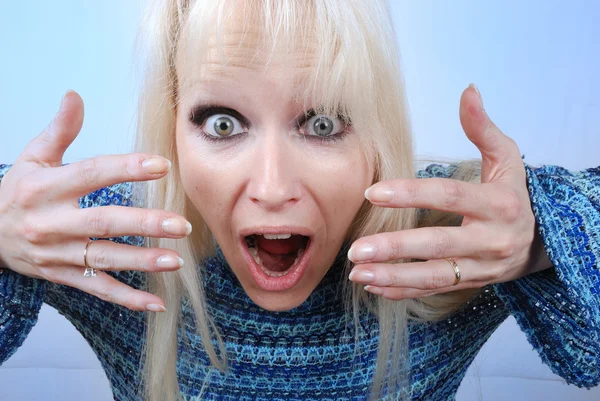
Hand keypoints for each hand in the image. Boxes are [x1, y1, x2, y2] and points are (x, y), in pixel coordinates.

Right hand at [0, 91, 190, 311]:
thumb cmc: (16, 192)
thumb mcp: (32, 158)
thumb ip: (59, 130)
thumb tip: (75, 96)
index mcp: (45, 187)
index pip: (91, 174)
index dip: (126, 169)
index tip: (161, 165)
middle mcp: (51, 222)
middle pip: (102, 222)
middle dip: (143, 224)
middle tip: (180, 224)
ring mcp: (56, 253)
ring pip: (102, 258)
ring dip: (140, 261)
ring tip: (175, 260)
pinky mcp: (61, 276)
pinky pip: (96, 288)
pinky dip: (126, 299)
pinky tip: (155, 303)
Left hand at [347, 84, 551, 299]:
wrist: (539, 243)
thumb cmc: (513, 195)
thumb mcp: (507, 160)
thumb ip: (483, 129)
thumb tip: (467, 91)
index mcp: (498, 205)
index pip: (450, 196)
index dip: (411, 194)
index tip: (373, 193)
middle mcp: (491, 240)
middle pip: (438, 244)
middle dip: (395, 247)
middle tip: (356, 248)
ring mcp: (481, 267)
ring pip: (434, 276)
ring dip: (393, 275)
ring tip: (358, 272)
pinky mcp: (470, 284)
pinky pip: (433, 291)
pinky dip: (402, 291)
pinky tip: (373, 286)